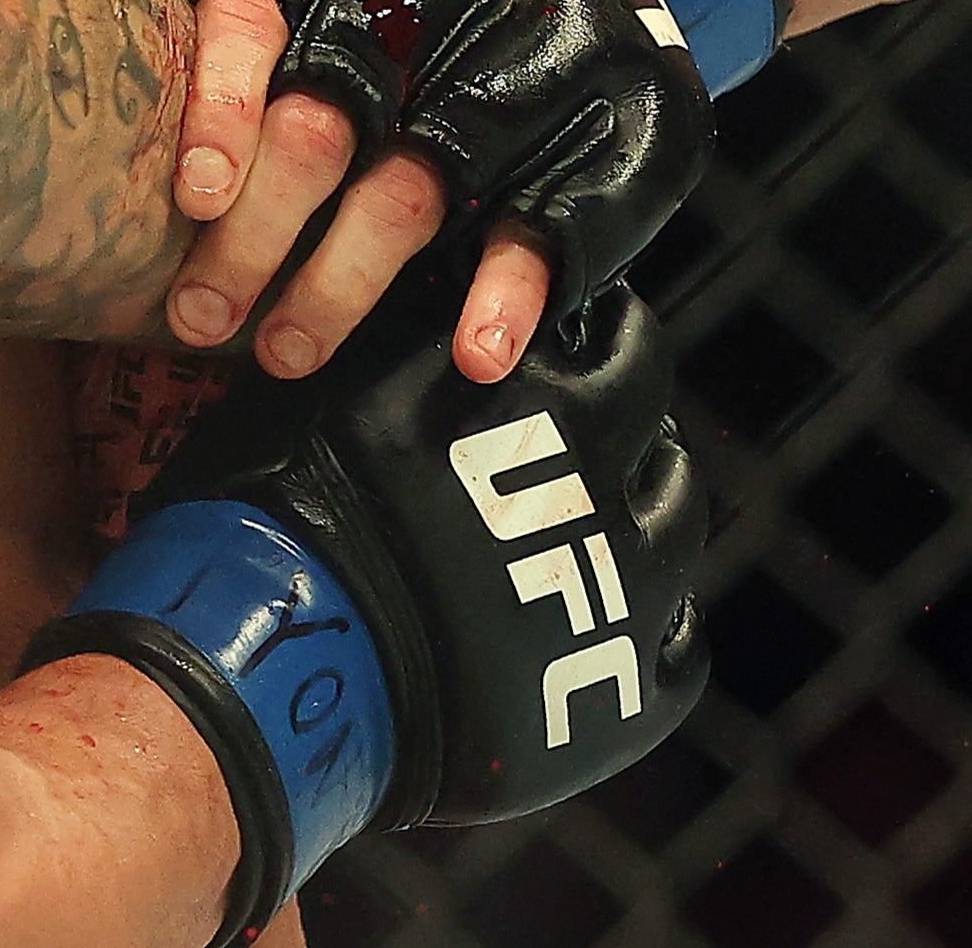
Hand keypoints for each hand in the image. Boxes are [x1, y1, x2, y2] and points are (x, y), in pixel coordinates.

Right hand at [21, 251, 706, 937]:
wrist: (298, 657)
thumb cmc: (292, 504)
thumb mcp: (341, 377)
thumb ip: (417, 334)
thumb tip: (446, 283)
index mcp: (547, 394)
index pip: (618, 338)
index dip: (595, 336)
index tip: (579, 337)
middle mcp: (605, 480)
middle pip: (656, 429)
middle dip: (628, 423)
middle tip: (587, 432)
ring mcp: (630, 589)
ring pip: (677, 524)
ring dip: (645, 512)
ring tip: (595, 521)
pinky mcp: (632, 689)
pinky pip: (678, 648)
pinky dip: (650, 626)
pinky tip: (601, 619)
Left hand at [173, 0, 789, 367]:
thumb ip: (230, 5)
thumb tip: (128, 132)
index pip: (254, 21)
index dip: (221, 109)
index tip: (196, 199)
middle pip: (319, 129)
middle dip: (252, 239)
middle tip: (197, 319)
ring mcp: (509, 65)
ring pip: (409, 192)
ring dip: (341, 285)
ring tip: (284, 353)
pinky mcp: (592, 123)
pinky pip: (548, 216)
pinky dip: (510, 289)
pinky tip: (475, 352)